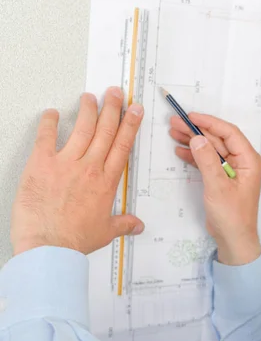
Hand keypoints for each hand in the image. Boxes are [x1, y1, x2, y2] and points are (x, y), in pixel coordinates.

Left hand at [10, 87, 144, 255]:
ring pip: (82, 130)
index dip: (130, 125)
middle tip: (115, 93)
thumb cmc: (75, 240)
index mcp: (107, 182)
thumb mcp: (105, 232)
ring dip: (87, 111)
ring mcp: (66, 164)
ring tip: (90, 96)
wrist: (49, 247)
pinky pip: (46, 138)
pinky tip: (51, 113)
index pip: (122, 146)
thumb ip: (124, 224)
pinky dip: (48, 123)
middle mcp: (90, 168)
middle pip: (105, 131)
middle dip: (112, 109)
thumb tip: (138, 226)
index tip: (135, 110)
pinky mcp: (42, 165)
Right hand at [169, 113, 260, 264]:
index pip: (229, 133)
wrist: (233, 239)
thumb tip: (197, 138)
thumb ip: (207, 161)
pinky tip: (180, 150)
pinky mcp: (222, 178)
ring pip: (211, 148)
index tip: (190, 116)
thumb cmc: (231, 215)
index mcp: (248, 160)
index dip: (209, 122)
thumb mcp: (217, 186)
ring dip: (193, 141)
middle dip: (197, 130)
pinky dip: (194, 155)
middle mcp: (242, 161)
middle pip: (218, 139)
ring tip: (173, 132)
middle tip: (175, 122)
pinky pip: (208, 161)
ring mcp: (232, 170)